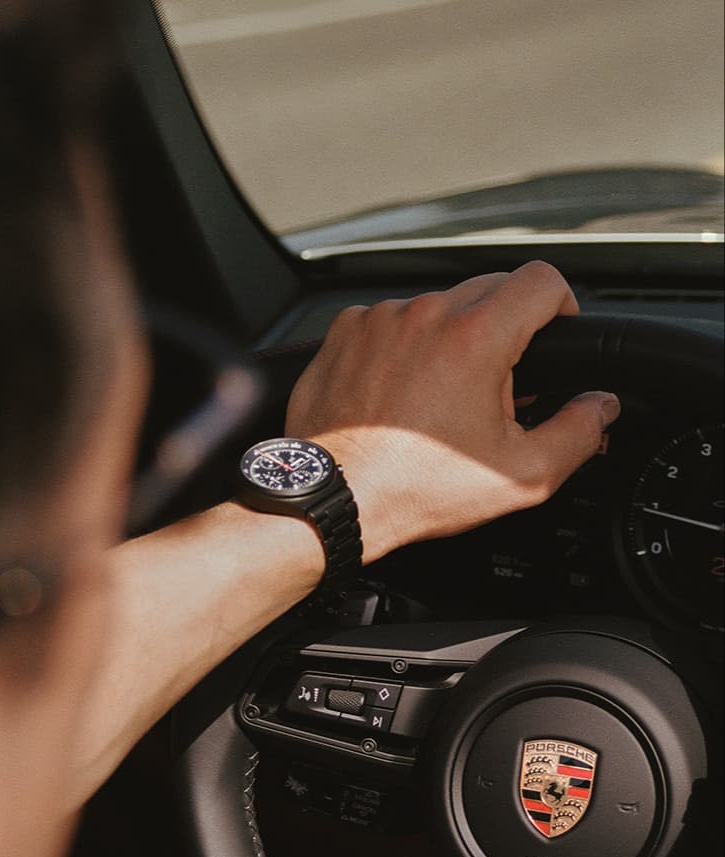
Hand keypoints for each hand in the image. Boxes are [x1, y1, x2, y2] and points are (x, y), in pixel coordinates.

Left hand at [285, 261, 619, 561]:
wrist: (333, 500)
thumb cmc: (414, 489)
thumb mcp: (520, 476)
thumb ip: (576, 433)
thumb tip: (599, 407)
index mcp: (475, 338)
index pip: (542, 280)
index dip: (560, 305)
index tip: (554, 332)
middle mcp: (425, 315)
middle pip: (490, 289)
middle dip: (505, 329)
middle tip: (497, 385)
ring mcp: (380, 320)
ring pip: (437, 307)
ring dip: (450, 338)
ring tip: (440, 398)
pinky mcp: (344, 333)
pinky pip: (390, 322)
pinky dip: (403, 348)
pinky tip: (400, 394)